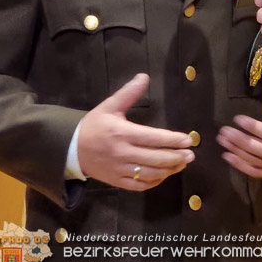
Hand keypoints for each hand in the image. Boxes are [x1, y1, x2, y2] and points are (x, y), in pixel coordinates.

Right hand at [78, 74, 193, 190]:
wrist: (70, 149)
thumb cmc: (94, 125)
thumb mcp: (109, 106)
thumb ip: (128, 93)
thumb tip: (144, 76)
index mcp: (122, 133)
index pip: (153, 138)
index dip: (172, 140)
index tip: (188, 140)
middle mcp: (123, 153)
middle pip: (155, 159)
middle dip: (176, 157)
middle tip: (191, 154)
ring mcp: (120, 170)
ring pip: (150, 174)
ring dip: (169, 170)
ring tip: (182, 164)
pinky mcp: (117, 181)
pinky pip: (139, 185)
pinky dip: (154, 181)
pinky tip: (164, 175)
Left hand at [217, 86, 261, 177]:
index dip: (255, 128)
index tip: (238, 119)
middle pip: (261, 150)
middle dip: (240, 140)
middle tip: (224, 130)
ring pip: (256, 161)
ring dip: (237, 151)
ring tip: (222, 140)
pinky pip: (256, 172)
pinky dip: (241, 166)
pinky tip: (227, 156)